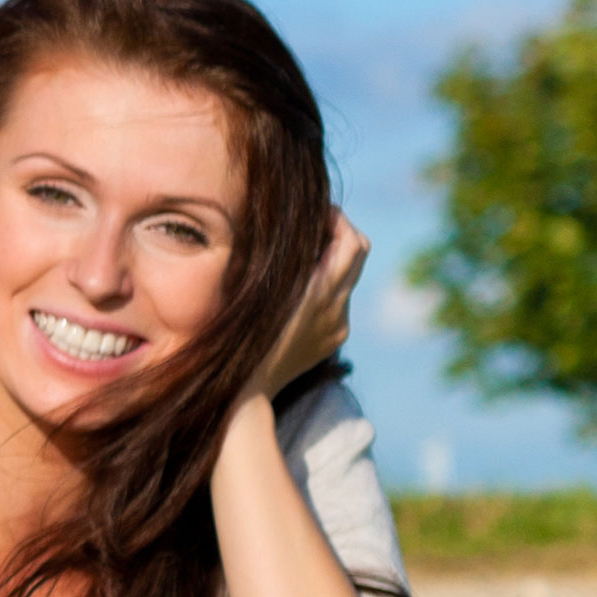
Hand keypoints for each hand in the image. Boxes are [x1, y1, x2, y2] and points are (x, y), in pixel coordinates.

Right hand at [254, 209, 367, 398]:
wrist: (247, 388)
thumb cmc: (237, 332)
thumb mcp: (252, 285)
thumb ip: (276, 255)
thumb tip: (280, 223)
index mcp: (319, 291)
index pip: (351, 242)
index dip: (337, 219)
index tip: (314, 209)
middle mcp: (337, 306)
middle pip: (359, 253)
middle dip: (340, 232)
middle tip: (313, 223)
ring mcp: (338, 323)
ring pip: (349, 277)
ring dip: (331, 259)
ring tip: (299, 254)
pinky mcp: (335, 337)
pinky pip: (338, 301)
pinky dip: (325, 286)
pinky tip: (296, 291)